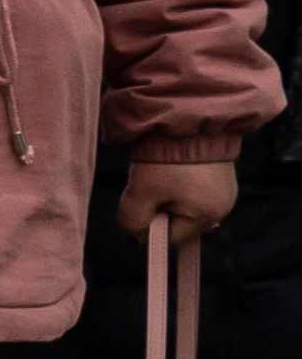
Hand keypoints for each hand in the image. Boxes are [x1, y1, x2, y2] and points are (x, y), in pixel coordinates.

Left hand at [123, 158, 241, 235]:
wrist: (187, 120)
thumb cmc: (165, 160)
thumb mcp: (140, 194)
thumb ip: (133, 221)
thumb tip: (136, 237)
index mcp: (208, 216)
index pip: (171, 238)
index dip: (149, 226)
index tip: (141, 202)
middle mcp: (223, 206)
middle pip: (179, 222)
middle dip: (159, 209)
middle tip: (151, 185)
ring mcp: (225, 189)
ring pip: (184, 205)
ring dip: (166, 195)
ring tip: (162, 173)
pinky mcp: (220, 174)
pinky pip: (193, 190)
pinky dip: (178, 183)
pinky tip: (173, 167)